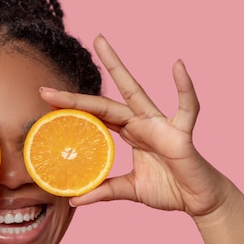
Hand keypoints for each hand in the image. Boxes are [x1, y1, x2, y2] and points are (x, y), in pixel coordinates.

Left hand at [40, 35, 233, 216]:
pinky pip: (186, 107)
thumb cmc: (169, 189)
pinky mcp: (182, 133)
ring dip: (117, 67)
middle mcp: (141, 123)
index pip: (94, 117)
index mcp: (129, 134)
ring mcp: (161, 124)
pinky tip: (177, 66)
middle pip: (104, 102)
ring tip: (99, 42)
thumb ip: (104, 191)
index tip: (45, 103)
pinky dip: (184, 87)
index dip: (72, 110)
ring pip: (136, 92)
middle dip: (75, 96)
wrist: (199, 201)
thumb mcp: (129, 190)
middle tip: (45, 88)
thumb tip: (73, 198)